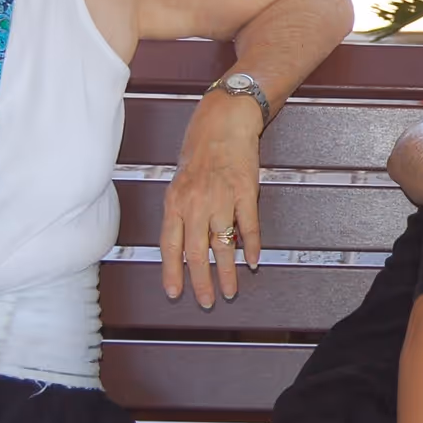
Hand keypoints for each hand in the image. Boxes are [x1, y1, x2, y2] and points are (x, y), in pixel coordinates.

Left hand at [162, 88, 263, 305]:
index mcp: (175, 202)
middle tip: (206, 300)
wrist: (223, 122)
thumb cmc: (200, 149)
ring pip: (222, 245)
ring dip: (226, 271)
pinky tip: (253, 261)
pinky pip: (248, 227)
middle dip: (200, 281)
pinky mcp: (245, 193)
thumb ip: (181, 211)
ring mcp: (221, 199)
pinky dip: (251, 246)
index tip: (175, 292)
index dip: (172, 272)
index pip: (170, 245)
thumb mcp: (180, 181)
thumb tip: (183, 242)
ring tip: (230, 290)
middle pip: (196, 252)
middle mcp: (196, 203)